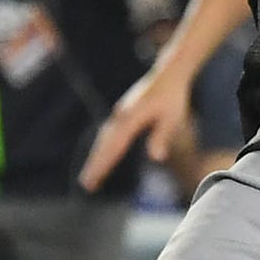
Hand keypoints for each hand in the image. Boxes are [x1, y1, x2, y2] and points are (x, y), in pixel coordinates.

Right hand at [80, 65, 199, 189]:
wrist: (168, 74)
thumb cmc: (173, 97)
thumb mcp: (172, 118)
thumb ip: (162, 136)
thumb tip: (156, 158)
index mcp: (130, 119)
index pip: (114, 147)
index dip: (103, 165)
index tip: (94, 179)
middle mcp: (120, 117)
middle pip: (104, 145)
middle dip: (95, 165)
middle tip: (86, 185)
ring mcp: (119, 114)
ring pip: (104, 139)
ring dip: (96, 157)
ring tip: (90, 176)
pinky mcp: (122, 113)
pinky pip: (108, 134)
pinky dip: (103, 147)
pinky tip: (101, 155)